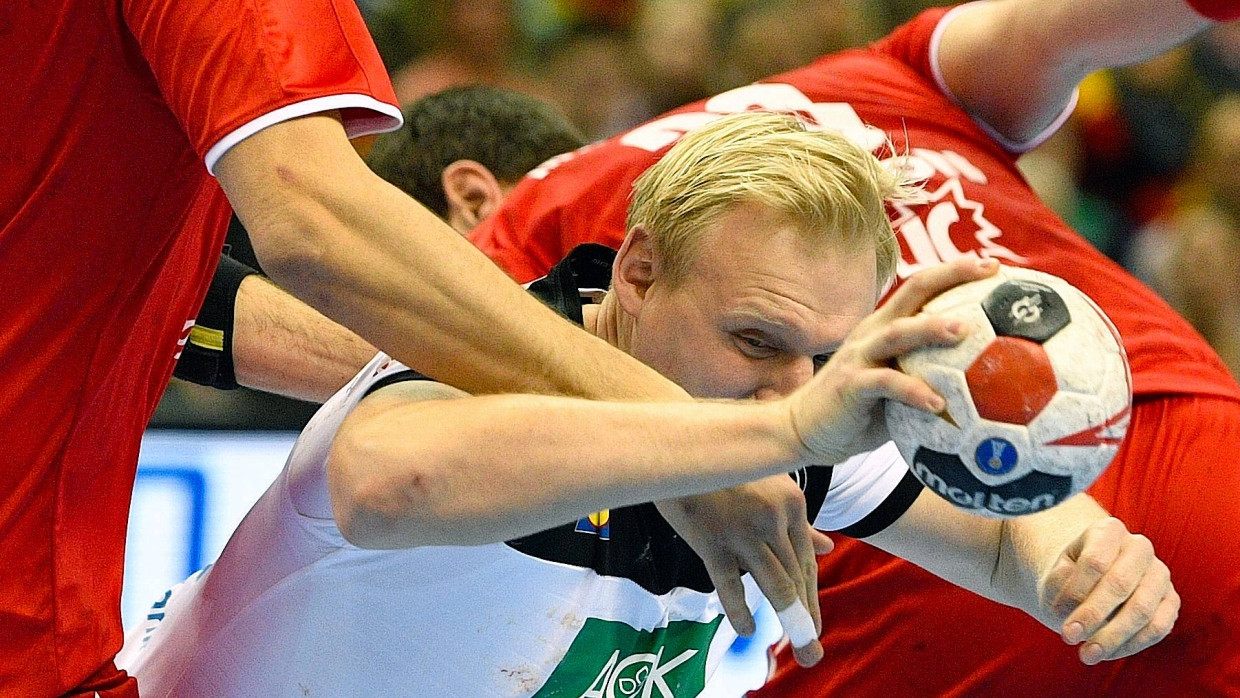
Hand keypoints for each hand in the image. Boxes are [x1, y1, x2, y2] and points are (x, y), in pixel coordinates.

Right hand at [656, 475, 834, 666]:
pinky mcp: (713, 540)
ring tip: (798, 647)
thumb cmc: (722, 467)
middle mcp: (775, 517)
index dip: (812, 597)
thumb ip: (796, 520)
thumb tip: (828, 548)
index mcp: (792, 503)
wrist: (677, 446)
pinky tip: (746, 630)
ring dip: (791, 621)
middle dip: (806, 618)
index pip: (807, 560)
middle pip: (797, 577)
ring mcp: (745, 530)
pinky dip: (740, 612)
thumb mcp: (767, 486)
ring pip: (776, 584)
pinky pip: (731, 585)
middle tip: (811, 650)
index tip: (814, 626)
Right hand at [786, 257, 999, 463]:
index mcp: (886, 326)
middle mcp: (873, 332)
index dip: (956, 272)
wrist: (804, 430)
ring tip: (963, 330)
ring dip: (930, 328)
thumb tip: (985, 384)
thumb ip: (930, 377)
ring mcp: (860, 356)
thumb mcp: (898, 388)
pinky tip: (938, 405)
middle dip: (951, 277)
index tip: (995, 267)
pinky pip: (885, 384)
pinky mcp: (850, 384)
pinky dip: (913, 392)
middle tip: (989, 272)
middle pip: (913, 292)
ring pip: (898, 332)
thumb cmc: (859, 411)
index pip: (923, 288)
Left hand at [1039, 517, 1178, 663]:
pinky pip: (1158, 627)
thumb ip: (1062, 584)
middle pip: (1119, 584)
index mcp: (1109, 530)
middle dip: (1092, 615)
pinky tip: (1107, 653)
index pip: (1095, 560)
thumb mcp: (1056, 575)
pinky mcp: (1171, 601)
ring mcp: (1159, 574)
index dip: (1076, 591)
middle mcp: (1140, 547)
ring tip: (1086, 654)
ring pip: (1141, 609)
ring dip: (1112, 637)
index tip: (1053, 612)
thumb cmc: (1068, 577)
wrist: (1089, 581)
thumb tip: (1077, 606)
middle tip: (1068, 638)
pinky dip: (1132, 644)